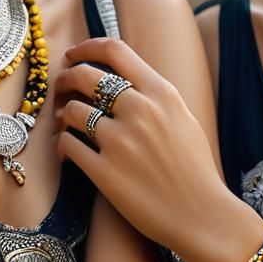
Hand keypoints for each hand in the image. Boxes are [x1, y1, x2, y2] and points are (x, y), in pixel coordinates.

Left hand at [52, 38, 262, 261]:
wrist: (201, 214)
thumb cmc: (194, 168)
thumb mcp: (183, 117)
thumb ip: (154, 95)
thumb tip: (122, 77)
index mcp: (161, 93)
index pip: (116, 51)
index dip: (88, 47)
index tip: (74, 54)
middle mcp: (140, 111)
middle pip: (85, 75)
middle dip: (66, 77)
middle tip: (62, 85)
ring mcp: (120, 141)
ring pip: (72, 111)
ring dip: (63, 114)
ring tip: (66, 122)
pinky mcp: (104, 172)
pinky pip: (67, 145)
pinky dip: (61, 145)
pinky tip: (67, 150)